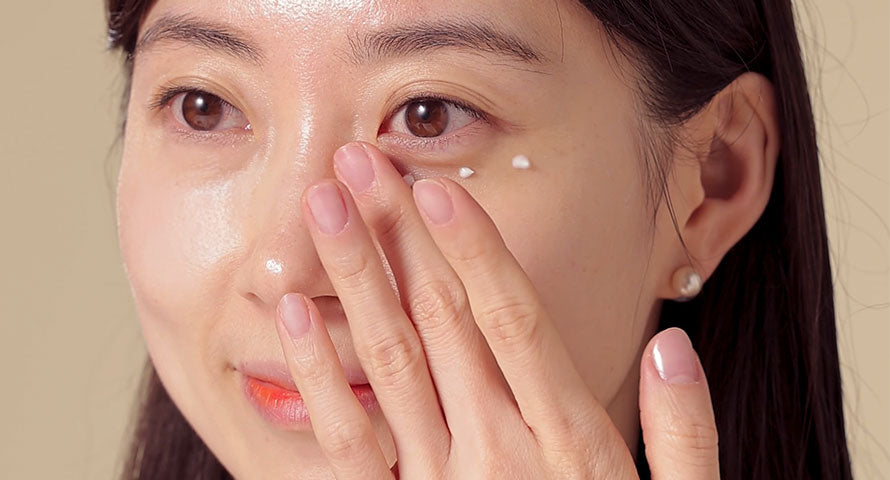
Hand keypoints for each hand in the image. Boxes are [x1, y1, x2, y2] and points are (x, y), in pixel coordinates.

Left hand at [274, 142, 719, 478]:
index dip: (473, 249)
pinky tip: (295, 319)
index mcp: (569, 443)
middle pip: (442, 321)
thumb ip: (684, 439)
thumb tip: (675, 348)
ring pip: (391, 363)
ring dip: (353, 281)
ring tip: (319, 210)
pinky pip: (353, 443)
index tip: (435, 186)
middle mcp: (499, 451)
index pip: (512, 322)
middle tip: (356, 162)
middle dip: (397, 235)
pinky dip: (320, 378)